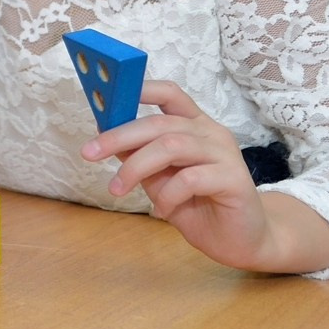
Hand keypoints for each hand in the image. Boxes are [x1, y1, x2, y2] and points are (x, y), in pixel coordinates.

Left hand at [84, 81, 273, 269]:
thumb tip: (103, 133)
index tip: (109, 94)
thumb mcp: (158, 179)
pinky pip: (191, 178)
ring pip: (172, 146)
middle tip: (89, 153)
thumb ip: (138, 155)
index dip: (141, 88)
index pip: (170, 94)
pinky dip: (167, 194)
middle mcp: (211, 134)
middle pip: (160, 122)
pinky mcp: (234, 179)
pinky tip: (160, 210)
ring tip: (119, 188)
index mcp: (194, 126)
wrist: (239, 240)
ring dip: (137, 167)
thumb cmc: (197, 205)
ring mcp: (225, 154)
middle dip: (119, 136)